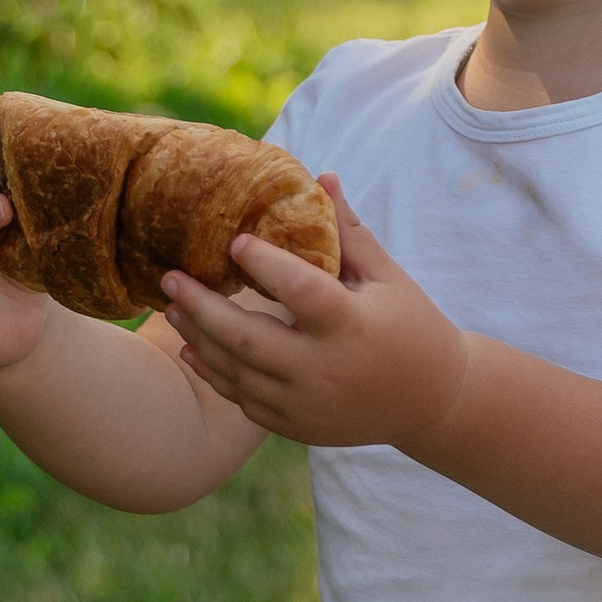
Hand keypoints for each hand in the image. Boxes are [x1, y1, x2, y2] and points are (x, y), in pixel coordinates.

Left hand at [159, 180, 467, 449]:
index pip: (299, 289)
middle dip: (200, 305)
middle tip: (170, 276)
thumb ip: (349, 233)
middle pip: (245, 338)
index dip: (263, 263)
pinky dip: (214, 372)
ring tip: (172, 305)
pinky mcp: (296, 425)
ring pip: (235, 371)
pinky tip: (192, 346)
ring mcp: (306, 404)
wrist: (431, 403)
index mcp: (352, 326)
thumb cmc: (412, 327)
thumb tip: (322, 176)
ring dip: (198, 337)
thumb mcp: (388, 277)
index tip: (233, 241)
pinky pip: (242, 399)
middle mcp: (324, 370)